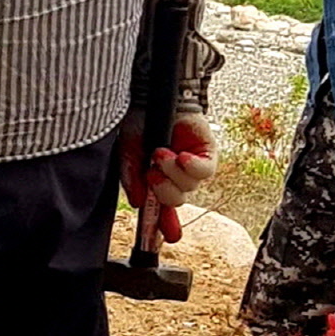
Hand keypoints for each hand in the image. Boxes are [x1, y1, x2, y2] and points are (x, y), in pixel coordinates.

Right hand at [118, 110, 216, 242]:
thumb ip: (131, 178)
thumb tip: (136, 202)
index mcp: (157, 177)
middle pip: (175, 199)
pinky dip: (191, 166)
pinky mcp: (208, 153)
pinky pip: (204, 172)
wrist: (153, 97)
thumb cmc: (138, 122)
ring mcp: (193, 164)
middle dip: (162, 190)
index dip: (165, 223)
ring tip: (161, 152)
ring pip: (188, 187)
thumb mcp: (126, 153)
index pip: (162, 206)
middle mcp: (176, 175)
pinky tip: (181, 155)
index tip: (168, 238)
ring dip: (172, 172)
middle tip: (151, 173)